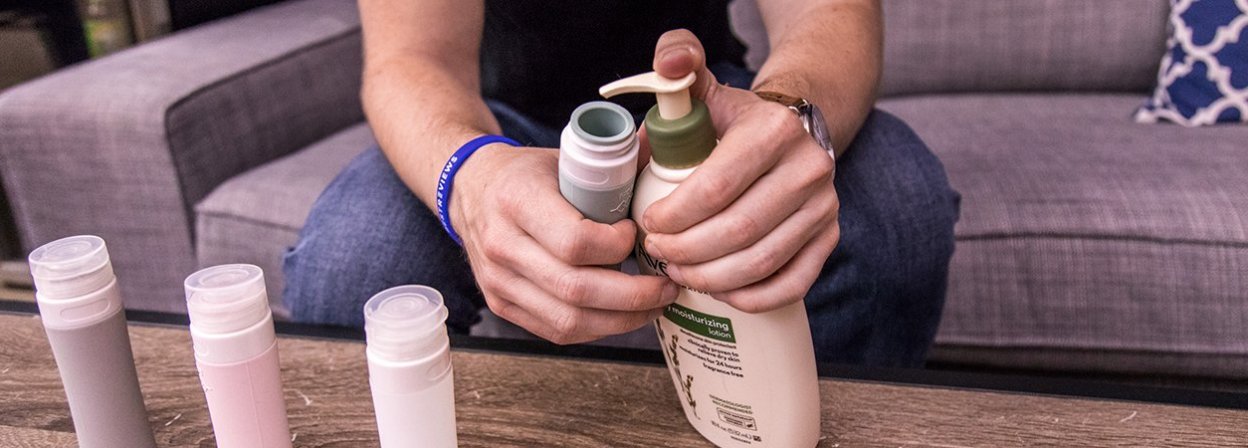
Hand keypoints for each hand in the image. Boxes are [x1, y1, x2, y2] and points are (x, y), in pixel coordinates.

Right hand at [451, 145, 679, 343]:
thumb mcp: (563, 157)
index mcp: (517, 200)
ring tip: (653, 304)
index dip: (616, 246)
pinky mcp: (501, 304)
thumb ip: (616, 161)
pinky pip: (556, 331)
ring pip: (568, 320)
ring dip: (621, 319)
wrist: (470, 189)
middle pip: (576, 289)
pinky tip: (621, 314)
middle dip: (634, 295)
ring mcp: (498, 281)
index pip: (574, 242)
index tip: (636, 234)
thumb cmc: (524, 174)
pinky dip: (596, 328)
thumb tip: (667, 147)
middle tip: (666, 286)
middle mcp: (502, 245)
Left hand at [639, 30, 839, 312]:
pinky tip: (720, 292)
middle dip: (687, 251)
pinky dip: (752, 297)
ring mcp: (824, 207)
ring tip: (679, 273)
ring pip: (762, 261)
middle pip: (738, 230)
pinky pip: (792, 283)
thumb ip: (679, 65)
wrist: (794, 131)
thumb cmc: (734, 119)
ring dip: (712, 278)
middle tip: (657, 254)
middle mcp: (808, 168)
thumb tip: (668, 66)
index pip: (716, 186)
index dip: (675, 214)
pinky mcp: (829, 237)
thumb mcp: (706, 89)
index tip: (648, 224)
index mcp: (774, 130)